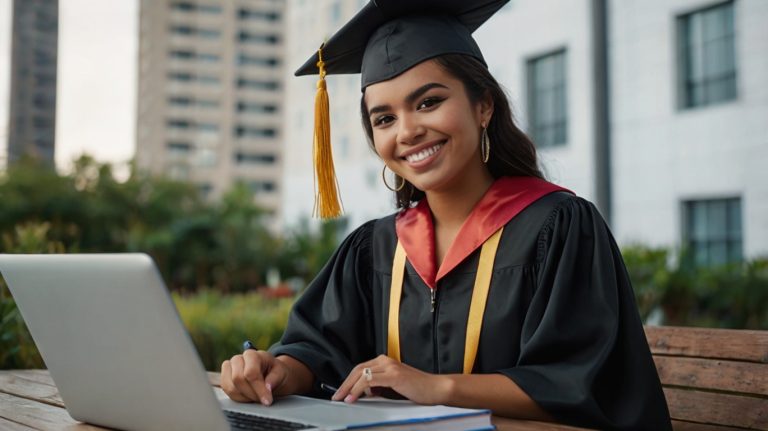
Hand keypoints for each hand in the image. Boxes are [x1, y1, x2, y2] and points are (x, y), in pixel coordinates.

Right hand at [221, 349, 288, 405]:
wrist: (267, 373)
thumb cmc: (274, 372)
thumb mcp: (281, 373)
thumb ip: (275, 379)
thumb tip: (268, 387)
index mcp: (252, 355)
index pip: (250, 373)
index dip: (259, 389)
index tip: (267, 401)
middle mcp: (238, 359)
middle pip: (238, 379)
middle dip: (252, 394)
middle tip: (262, 399)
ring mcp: (229, 368)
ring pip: (230, 387)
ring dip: (244, 397)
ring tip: (256, 397)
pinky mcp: (224, 378)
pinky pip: (226, 391)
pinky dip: (238, 398)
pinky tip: (248, 397)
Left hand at [331, 354, 450, 404]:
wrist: (435, 388)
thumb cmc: (418, 388)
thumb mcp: (394, 386)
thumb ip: (380, 386)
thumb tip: (365, 392)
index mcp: (385, 361)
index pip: (361, 369)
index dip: (348, 380)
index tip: (341, 392)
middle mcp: (386, 361)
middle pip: (358, 370)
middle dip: (345, 384)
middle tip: (336, 396)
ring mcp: (389, 367)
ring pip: (361, 374)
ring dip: (349, 387)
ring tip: (342, 398)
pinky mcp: (393, 375)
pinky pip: (370, 381)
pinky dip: (358, 389)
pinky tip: (354, 397)